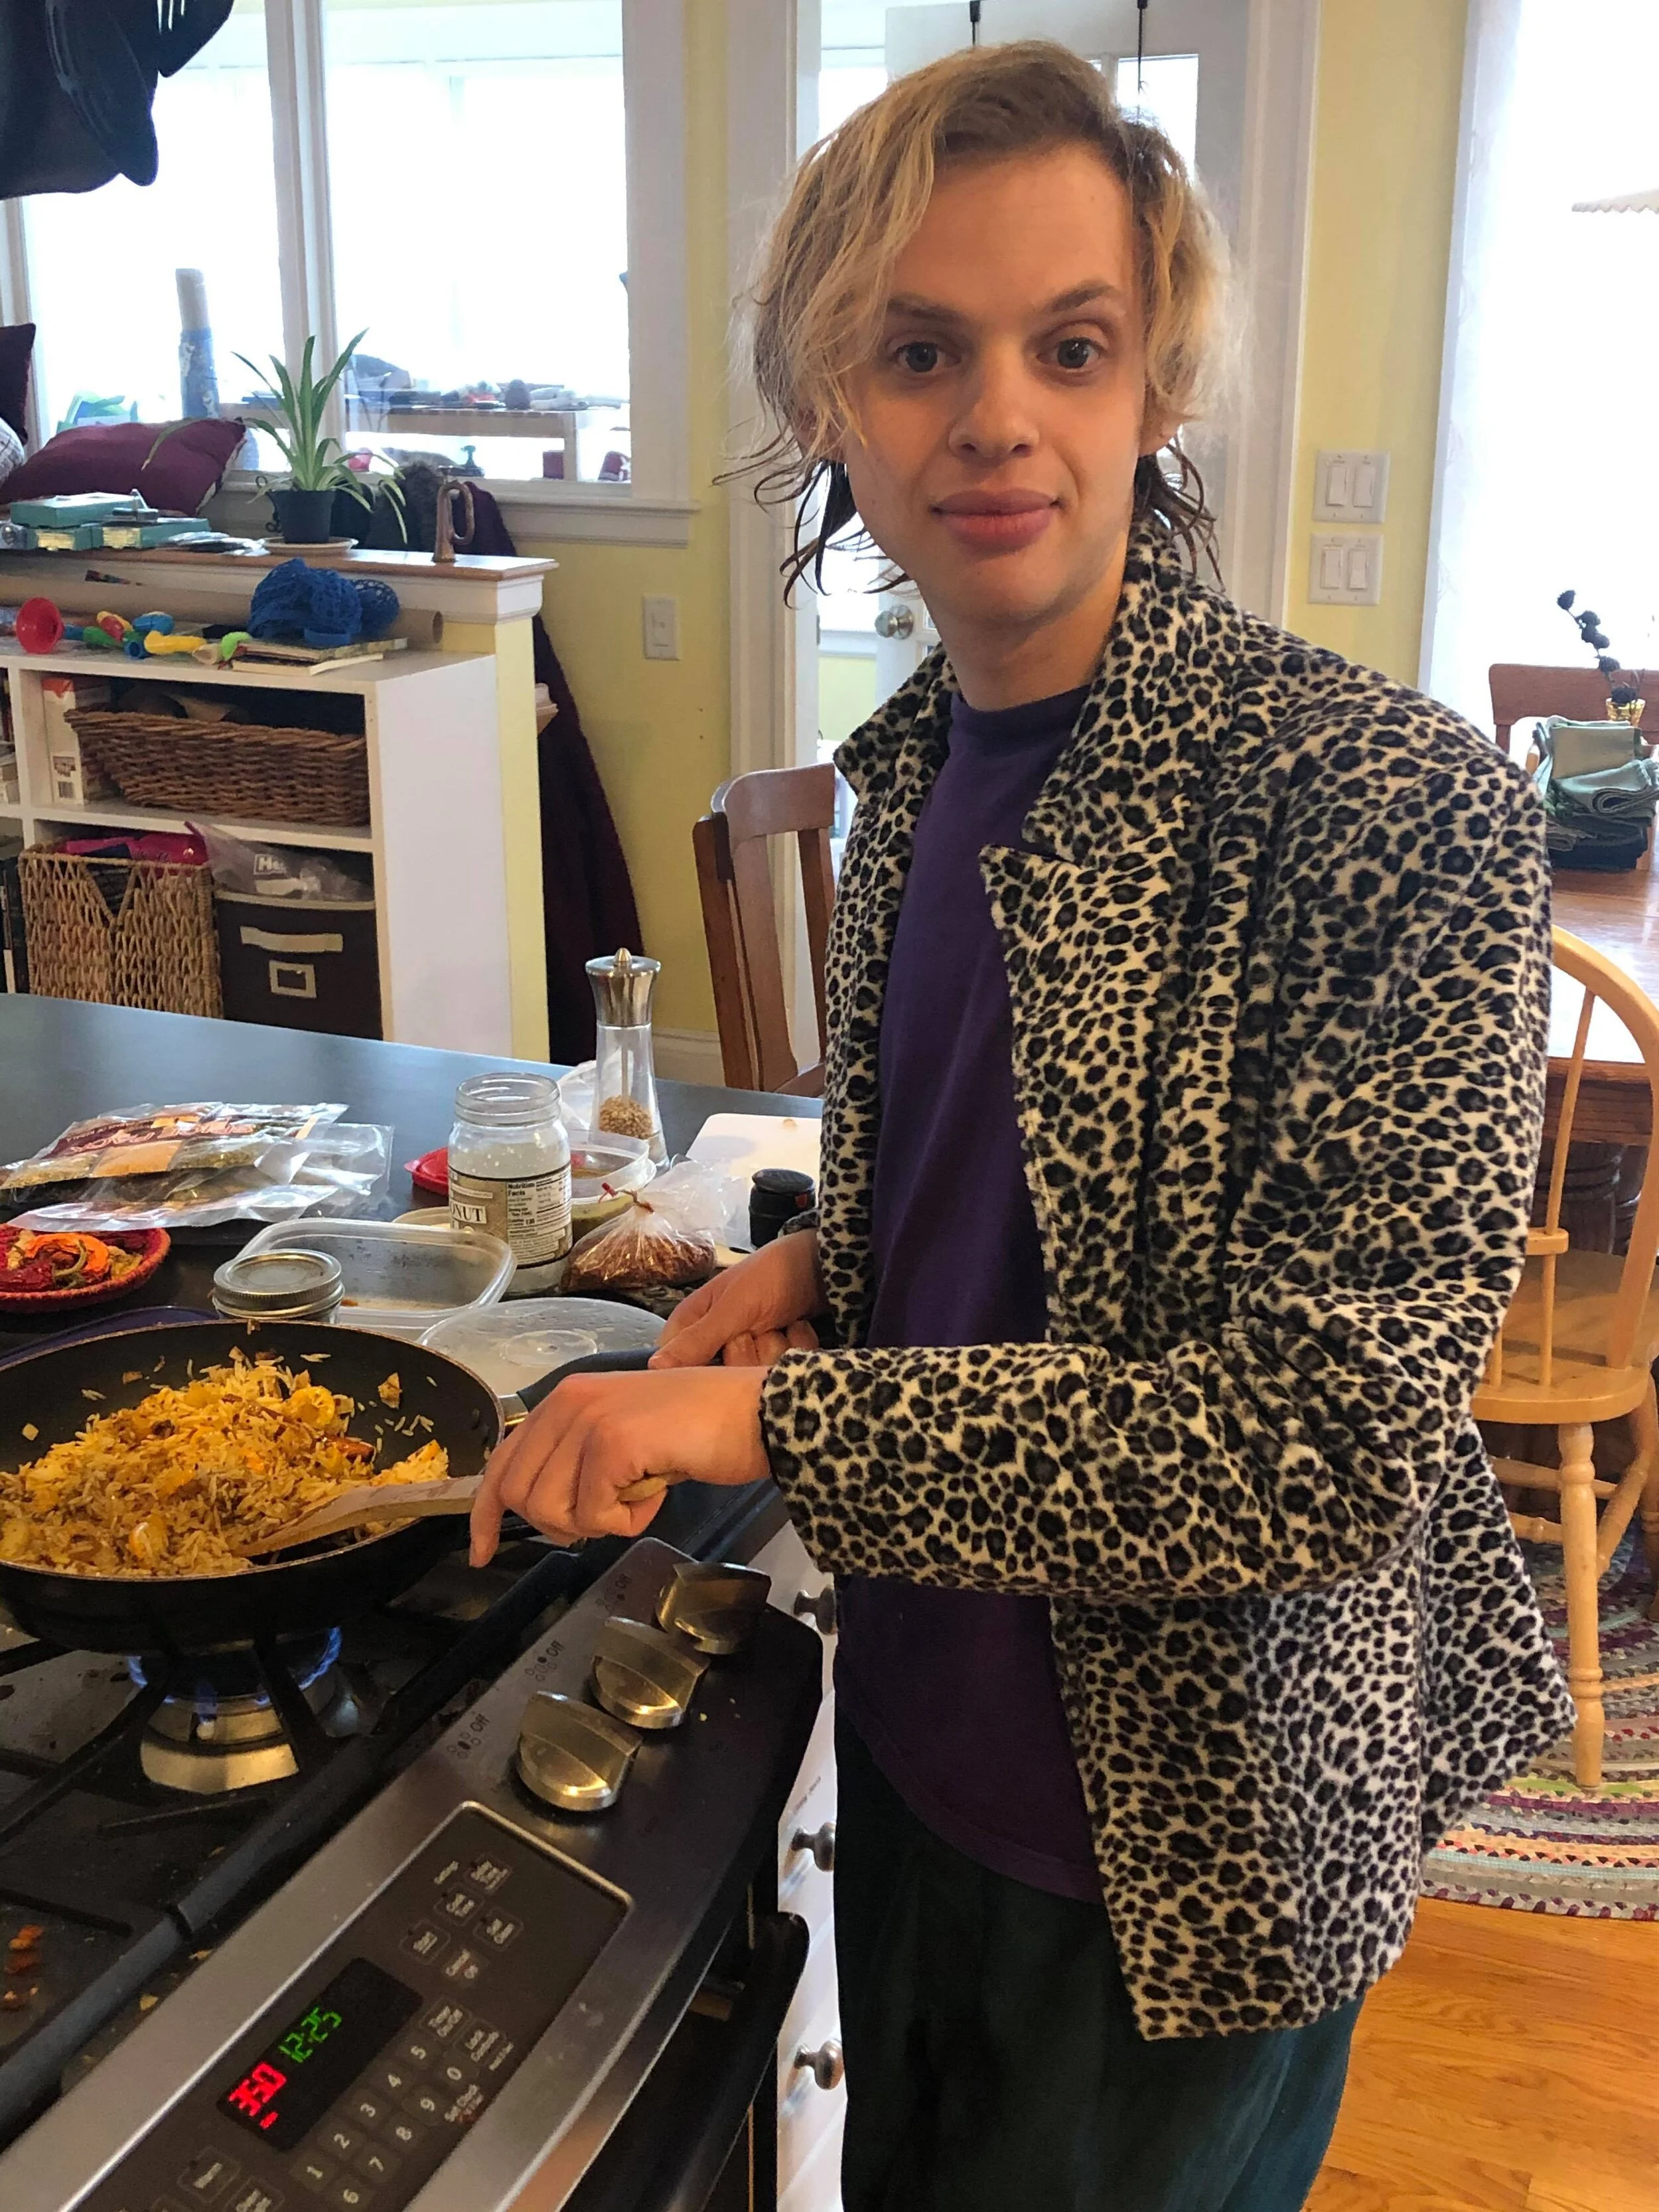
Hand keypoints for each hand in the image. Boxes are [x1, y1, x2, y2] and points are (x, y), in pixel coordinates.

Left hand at [469, 1367, 768, 1562]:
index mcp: (565, 1399)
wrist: (754, 1412)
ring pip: (551, 1510)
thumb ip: (580, 1460)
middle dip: (561, 1524)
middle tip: (611, 1513)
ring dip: (598, 1521)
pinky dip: (627, 1521)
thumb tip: (547, 1509)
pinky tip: (656, 1493)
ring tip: (639, 1495)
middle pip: (521, 1496)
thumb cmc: (700, 1430)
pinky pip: (593, 1515)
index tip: (481, 1553)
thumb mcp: (624, 1438)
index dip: (485, 1515)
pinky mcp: (612, 1444)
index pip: (502, 1463)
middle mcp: (568, 1402)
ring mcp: (589, 1420)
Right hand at [651, 1230, 822, 1370]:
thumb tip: (652, 1369)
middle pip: (720, 1374)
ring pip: (753, 1373)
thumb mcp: (733, 1307)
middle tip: (759, 1326)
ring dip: (775, 1346)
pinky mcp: (776, 1353)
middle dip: (747, 1351)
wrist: (822, 1262)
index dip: (698, 1368)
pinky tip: (799, 1324)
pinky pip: (781, 1368)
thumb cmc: (770, 1275)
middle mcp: (718, 1338)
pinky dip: (795, 1345)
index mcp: (694, 1322)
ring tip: (783, 1321)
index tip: (722, 1356)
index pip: (676, 1365)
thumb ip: (698, 1340)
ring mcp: (749, 1347)